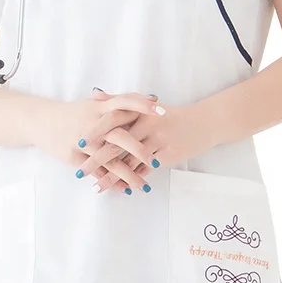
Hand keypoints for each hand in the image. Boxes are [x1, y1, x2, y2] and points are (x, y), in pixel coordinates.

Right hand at [33, 93, 164, 176]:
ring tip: (143, 185)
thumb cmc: (73, 113)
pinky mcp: (74, 156)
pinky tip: (124, 189)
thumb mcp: (94, 104)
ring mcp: (83, 141)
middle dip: (138, 149)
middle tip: (155, 161)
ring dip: (126, 173)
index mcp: (100, 107)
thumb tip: (152, 97)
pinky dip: (110, 181)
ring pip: (108, 159)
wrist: (40, 120)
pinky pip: (95, 170)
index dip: (143, 106)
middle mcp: (92, 123)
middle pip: (118, 136)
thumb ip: (123, 102)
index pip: (125, 102)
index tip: (162, 112)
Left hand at [77, 95, 214, 193]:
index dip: (95, 133)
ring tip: (95, 186)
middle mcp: (147, 124)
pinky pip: (145, 170)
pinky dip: (131, 180)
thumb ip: (117, 100)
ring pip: (130, 161)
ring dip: (112, 176)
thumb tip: (94, 94)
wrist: (202, 122)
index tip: (78, 144)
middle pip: (117, 143)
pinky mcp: (166, 154)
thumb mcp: (143, 104)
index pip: (111, 120)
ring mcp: (157, 140)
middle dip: (97, 159)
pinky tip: (119, 188)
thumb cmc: (168, 114)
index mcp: (138, 110)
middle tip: (80, 171)